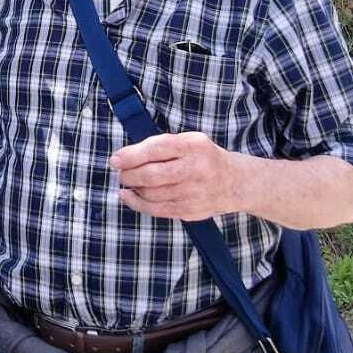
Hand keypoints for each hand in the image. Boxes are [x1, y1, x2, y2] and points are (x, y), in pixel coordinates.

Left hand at [110, 131, 245, 220]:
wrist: (236, 182)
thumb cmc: (205, 158)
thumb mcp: (190, 141)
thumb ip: (161, 146)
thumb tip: (126, 156)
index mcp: (194, 146)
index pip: (156, 149)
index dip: (131, 155)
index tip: (116, 159)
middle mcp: (196, 169)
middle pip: (151, 174)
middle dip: (129, 174)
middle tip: (121, 172)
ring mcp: (194, 193)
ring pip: (151, 193)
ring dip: (133, 188)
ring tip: (127, 181)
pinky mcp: (190, 211)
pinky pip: (157, 210)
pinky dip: (137, 203)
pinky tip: (128, 196)